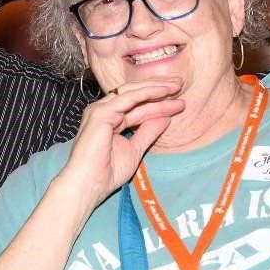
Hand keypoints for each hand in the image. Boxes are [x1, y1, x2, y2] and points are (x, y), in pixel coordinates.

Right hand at [59, 80, 184, 201]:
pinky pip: (129, 98)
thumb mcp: (135, 149)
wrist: (89, 184)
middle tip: (180, 84)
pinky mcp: (101, 113)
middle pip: (135, 94)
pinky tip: (164, 92)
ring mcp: (101, 110)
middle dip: (158, 88)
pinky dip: (147, 93)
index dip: (157, 101)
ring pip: (133, 93)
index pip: (136, 105)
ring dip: (156, 88)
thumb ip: (148, 132)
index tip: (178, 100)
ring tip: (178, 86)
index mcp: (109, 118)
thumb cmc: (106, 173)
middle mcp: (104, 110)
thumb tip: (165, 118)